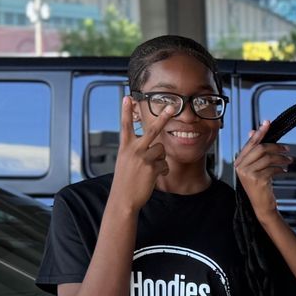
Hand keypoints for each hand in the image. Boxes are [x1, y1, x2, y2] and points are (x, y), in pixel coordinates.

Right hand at [110, 92, 167, 207]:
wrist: (123, 199)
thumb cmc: (125, 180)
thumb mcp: (125, 161)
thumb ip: (135, 150)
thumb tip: (154, 145)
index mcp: (125, 146)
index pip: (125, 125)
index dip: (126, 111)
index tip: (128, 97)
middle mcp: (134, 149)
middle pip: (152, 130)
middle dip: (163, 117)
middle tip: (172, 107)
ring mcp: (143, 158)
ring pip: (161, 149)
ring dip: (159, 158)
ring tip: (149, 168)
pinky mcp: (152, 168)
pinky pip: (164, 164)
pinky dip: (162, 170)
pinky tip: (153, 177)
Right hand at [235, 121, 293, 214]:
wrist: (261, 205)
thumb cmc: (260, 186)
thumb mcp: (255, 167)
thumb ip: (254, 151)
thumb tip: (253, 131)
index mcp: (239, 162)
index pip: (251, 143)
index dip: (260, 132)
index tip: (268, 123)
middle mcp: (240, 167)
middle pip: (260, 148)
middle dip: (276, 147)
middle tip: (287, 149)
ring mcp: (248, 174)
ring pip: (268, 158)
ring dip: (281, 158)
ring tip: (289, 161)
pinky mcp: (257, 180)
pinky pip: (272, 169)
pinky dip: (280, 168)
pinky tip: (284, 171)